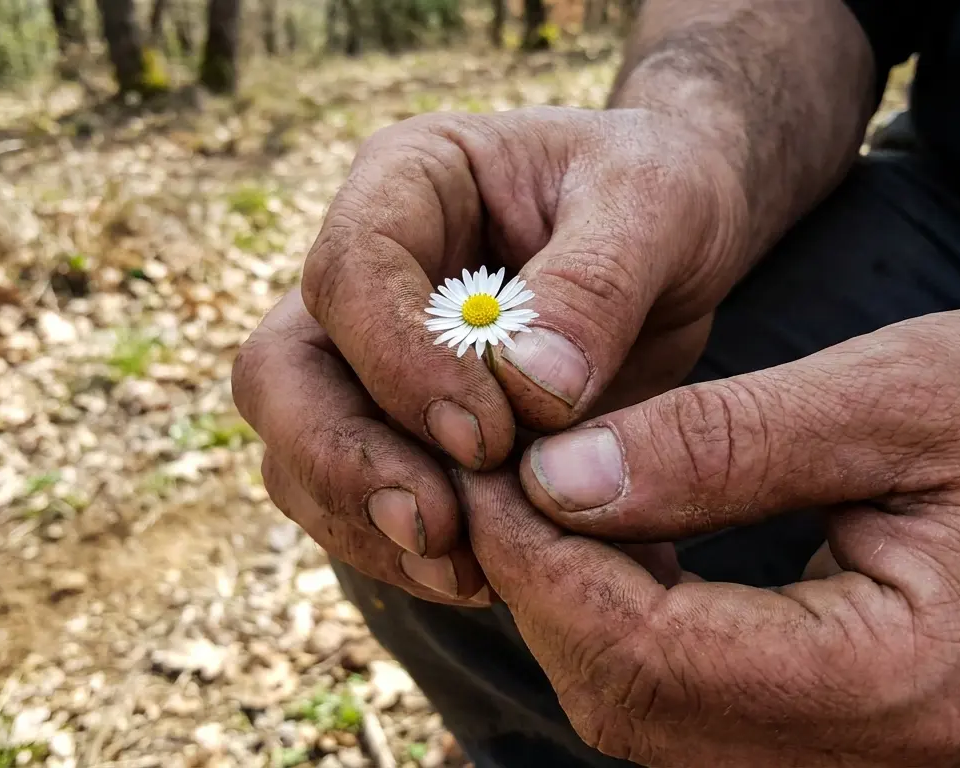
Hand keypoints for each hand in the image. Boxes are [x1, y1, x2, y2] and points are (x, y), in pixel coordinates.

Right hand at [235, 106, 751, 602]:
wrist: (677, 247)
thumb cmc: (660, 200)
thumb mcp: (659, 208)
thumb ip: (597, 286)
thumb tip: (532, 390)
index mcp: (406, 181)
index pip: (349, 274)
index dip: (399, 365)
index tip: (487, 437)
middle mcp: (361, 273)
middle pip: (282, 374)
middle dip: (345, 462)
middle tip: (437, 529)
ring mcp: (362, 359)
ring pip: (298, 454)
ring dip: (368, 524)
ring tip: (470, 573)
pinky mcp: (394, 434)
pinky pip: (354, 507)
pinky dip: (404, 555)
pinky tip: (483, 577)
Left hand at [462, 309, 959, 766]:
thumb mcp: (890, 394)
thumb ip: (725, 442)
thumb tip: (559, 477)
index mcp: (903, 679)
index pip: (657, 653)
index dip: (546, 566)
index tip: (485, 474)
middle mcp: (879, 754)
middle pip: (634, 708)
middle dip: (542, 593)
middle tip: (490, 483)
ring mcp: (860, 759)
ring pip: (648, 718)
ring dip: (574, 611)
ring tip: (535, 500)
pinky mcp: (842, 733)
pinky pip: (690, 705)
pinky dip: (627, 624)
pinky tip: (608, 538)